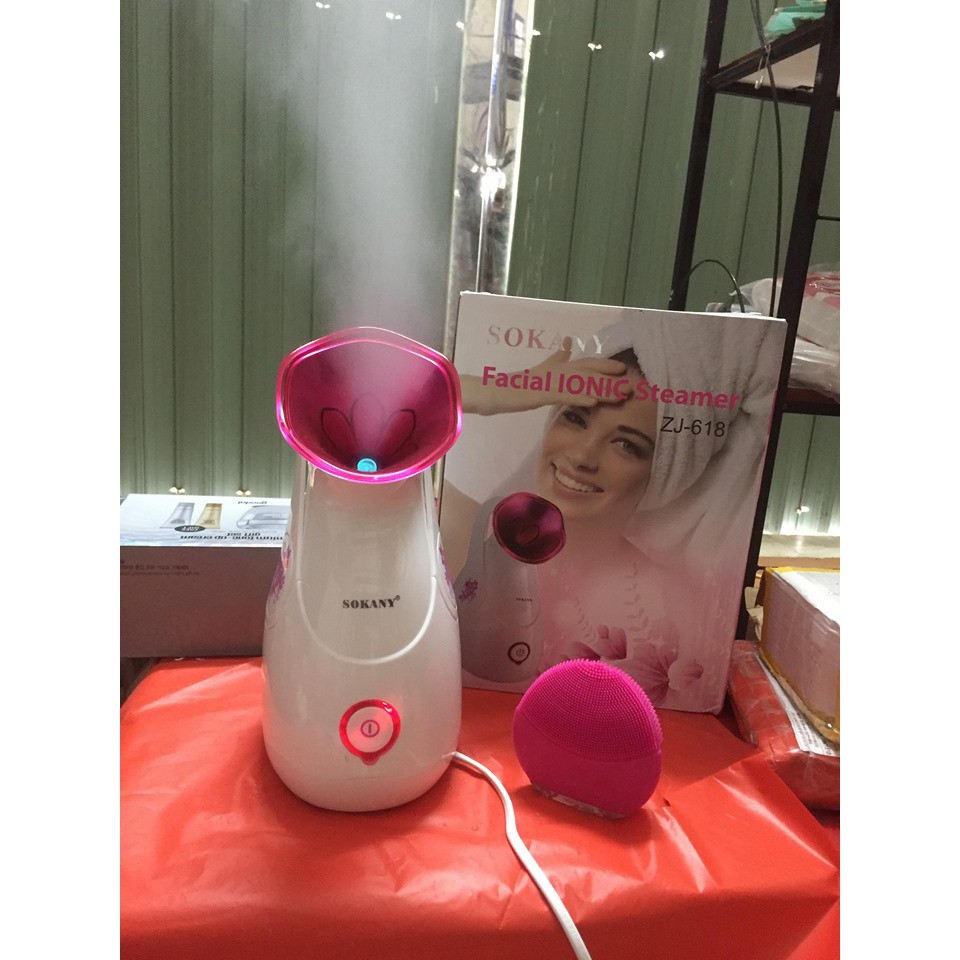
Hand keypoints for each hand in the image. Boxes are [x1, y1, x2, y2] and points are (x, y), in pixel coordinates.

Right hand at [460, 339, 628, 414]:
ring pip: (581, 384)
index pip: (586, 364)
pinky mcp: (541, 392)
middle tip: (630, 386)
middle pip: (589, 372)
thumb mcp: (541, 369)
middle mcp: (557, 370)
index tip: (623, 370)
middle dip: (610, 379)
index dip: (605, 366)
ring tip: (620, 395)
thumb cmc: (518, 384)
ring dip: (602, 389)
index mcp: (558, 366)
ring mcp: (550, 381)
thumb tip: (566, 341)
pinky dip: (579, 396)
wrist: (496, 390)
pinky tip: (594, 401)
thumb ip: (556, 357)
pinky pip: (564, 394)